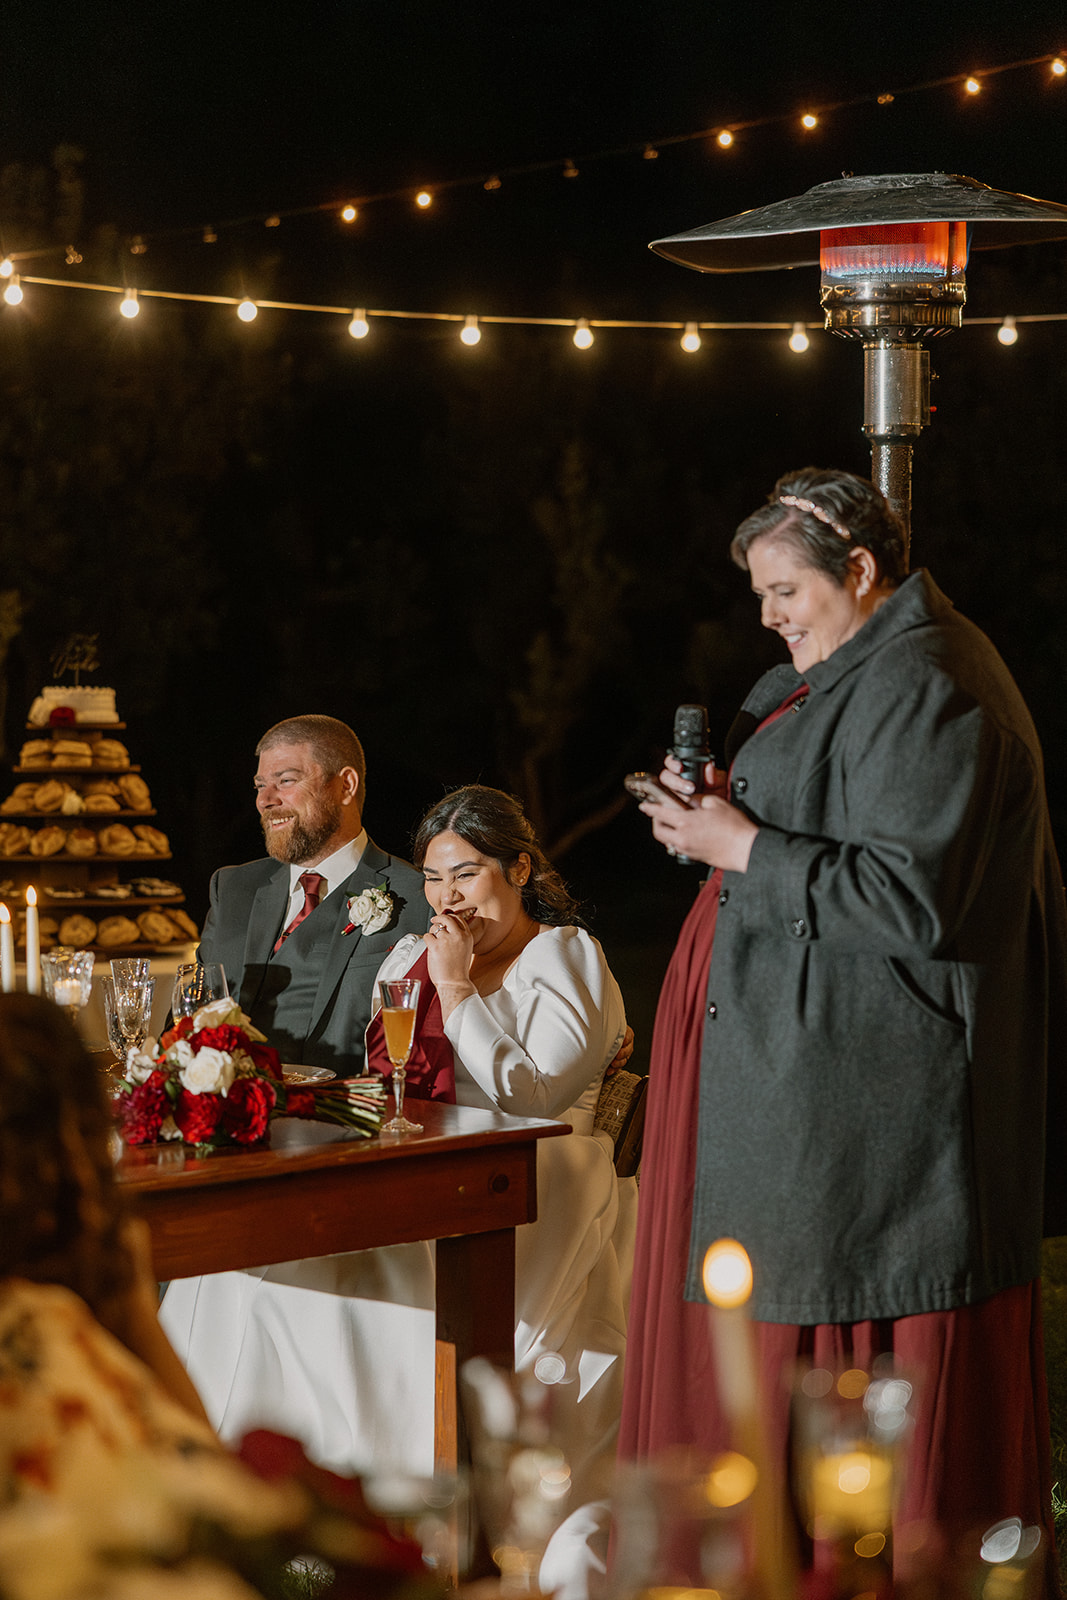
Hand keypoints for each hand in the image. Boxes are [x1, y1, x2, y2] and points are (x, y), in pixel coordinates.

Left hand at [425, 909, 475, 986]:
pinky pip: (427, 936)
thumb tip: (446, 928)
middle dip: (438, 918)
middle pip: (446, 918)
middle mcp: (458, 935)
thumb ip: (458, 938)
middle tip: (434, 920)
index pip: (458, 919)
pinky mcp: (435, 945)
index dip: (450, 917)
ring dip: (432, 934)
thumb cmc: (458, 971)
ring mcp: (446, 940)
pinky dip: (427, 942)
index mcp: (467, 936)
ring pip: (434, 928)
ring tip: (435, 945)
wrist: (455, 983)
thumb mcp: (465, 950)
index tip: (444, 918)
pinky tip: (431, 949)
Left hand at [607, 1025, 634, 1071]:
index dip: (626, 1040)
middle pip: (628, 1049)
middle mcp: (627, 1044)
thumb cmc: (605, 1031)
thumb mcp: (609, 1028)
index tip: (622, 1041)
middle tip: (617, 1055)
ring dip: (618, 1063)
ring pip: (624, 1059)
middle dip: (623, 1053)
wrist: (600, 1039)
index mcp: (626, 1033)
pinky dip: (614, 1069)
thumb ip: (609, 1028)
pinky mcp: (619, 1061)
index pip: (629, 1036)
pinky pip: (619, 1067)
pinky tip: (609, 1071)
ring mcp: (624, 1053)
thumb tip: (603, 1025)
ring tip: (612, 1064)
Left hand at [640, 758, 757, 871]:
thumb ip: (698, 800)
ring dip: (668, 831)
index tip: (644, 805)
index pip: (660, 813)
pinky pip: (679, 847)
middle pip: (658, 831)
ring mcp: (688, 849)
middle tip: (659, 814)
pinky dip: (678, 839)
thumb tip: (690, 800)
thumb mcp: (715, 803)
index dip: (650, 808)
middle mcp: (683, 838)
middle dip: (655, 822)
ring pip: (668, 841)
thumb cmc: (734, 827)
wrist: (745, 849)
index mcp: (686, 822)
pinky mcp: (695, 857)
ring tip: (675, 823)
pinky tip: (688, 833)